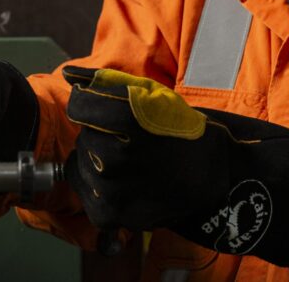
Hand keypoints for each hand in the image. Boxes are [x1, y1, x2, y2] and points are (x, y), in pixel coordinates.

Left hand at [63, 66, 288, 266]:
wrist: (220, 178)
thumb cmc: (184, 132)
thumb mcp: (153, 97)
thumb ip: (108, 85)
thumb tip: (68, 74)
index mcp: (127, 117)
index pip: (79, 106)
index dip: (91, 106)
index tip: (106, 111)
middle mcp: (116, 153)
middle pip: (84, 137)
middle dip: (100, 136)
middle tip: (129, 142)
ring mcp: (113, 187)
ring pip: (82, 167)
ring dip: (98, 164)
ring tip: (131, 165)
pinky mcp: (113, 214)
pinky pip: (88, 198)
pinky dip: (100, 192)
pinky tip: (125, 186)